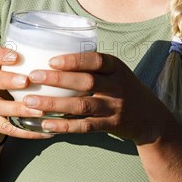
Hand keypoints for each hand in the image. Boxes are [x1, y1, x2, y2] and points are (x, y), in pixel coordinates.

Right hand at [0, 46, 53, 140]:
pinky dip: (27, 131)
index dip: (0, 54)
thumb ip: (30, 63)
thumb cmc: (9, 85)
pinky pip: (8, 129)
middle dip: (8, 80)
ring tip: (39, 110)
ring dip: (18, 108)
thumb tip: (66, 51)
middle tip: (26, 81)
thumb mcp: (12, 70)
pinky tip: (45, 131)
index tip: (16, 57)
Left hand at [22, 52, 178, 143]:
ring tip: (30, 103)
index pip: (95, 60)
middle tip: (33, 77)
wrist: (151, 117)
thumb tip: (54, 55)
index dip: (74, 60)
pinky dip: (65, 126)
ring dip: (54, 104)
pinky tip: (46, 125)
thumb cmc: (124, 87)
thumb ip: (93, 65)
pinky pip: (85, 126)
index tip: (51, 60)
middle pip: (86, 81)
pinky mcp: (112, 125)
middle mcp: (117, 85)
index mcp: (116, 67)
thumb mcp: (116, 71)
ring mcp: (115, 107)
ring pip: (82, 106)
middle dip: (57, 79)